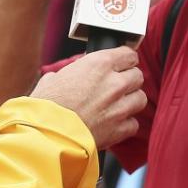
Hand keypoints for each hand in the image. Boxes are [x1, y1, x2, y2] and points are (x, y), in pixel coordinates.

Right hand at [30, 46, 145, 148]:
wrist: (46, 133)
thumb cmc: (46, 104)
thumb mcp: (56, 76)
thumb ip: (74, 72)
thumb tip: (76, 73)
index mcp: (99, 64)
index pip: (128, 54)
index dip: (124, 59)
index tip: (122, 63)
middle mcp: (114, 83)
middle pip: (138, 75)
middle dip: (129, 79)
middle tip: (117, 85)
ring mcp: (119, 107)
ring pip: (140, 98)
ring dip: (130, 100)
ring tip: (117, 104)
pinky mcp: (119, 129)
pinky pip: (133, 123)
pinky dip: (126, 123)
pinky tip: (113, 122)